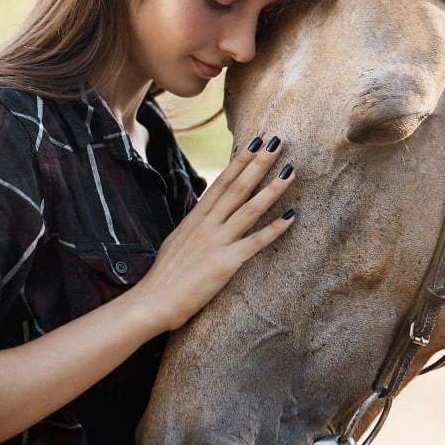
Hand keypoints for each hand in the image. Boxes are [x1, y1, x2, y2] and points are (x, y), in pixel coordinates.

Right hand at [136, 135, 295, 330]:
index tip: (255, 144)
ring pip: (249, 209)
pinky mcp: (225, 263)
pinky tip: (291, 216)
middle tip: (277, 143)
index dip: (239, 162)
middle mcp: (207, 225)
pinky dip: (274, 230)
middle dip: (258, 164)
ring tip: (289, 170)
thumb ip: (194, 226)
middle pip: (237, 188)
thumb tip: (205, 214)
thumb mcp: (178, 241)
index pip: (222, 183)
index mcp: (196, 219)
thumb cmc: (165, 276)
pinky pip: (254, 243)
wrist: (153, 301)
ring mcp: (216, 242)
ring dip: (271, 189)